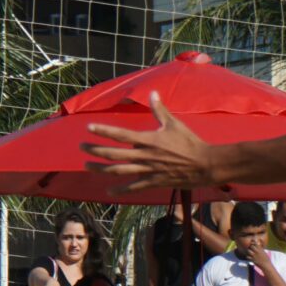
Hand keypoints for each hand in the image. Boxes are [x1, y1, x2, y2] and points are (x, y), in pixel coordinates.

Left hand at [84, 92, 224, 190]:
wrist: (205, 164)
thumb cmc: (190, 142)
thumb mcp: (174, 124)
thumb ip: (160, 110)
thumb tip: (153, 92)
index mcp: (148, 139)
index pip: (120, 134)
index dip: (103, 130)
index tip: (89, 127)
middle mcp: (144, 155)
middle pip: (113, 154)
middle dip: (95, 150)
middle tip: (81, 147)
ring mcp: (147, 170)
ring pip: (118, 171)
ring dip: (100, 169)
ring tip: (86, 166)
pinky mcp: (153, 182)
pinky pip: (133, 187)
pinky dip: (120, 190)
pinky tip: (108, 192)